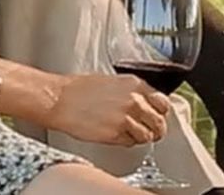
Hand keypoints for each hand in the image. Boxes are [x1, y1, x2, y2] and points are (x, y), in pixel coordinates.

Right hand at [46, 74, 170, 145]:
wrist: (60, 99)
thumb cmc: (79, 89)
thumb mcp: (112, 81)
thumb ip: (132, 92)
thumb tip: (145, 103)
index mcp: (135, 84)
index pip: (163, 102)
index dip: (159, 112)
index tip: (156, 116)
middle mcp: (134, 100)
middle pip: (159, 122)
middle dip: (155, 128)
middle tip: (149, 131)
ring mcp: (126, 117)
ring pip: (148, 135)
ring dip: (141, 137)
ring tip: (130, 134)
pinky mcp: (116, 133)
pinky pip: (131, 142)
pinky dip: (127, 141)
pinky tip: (117, 135)